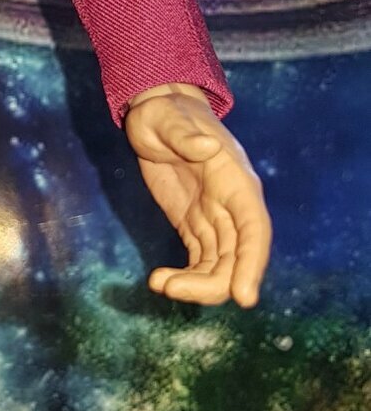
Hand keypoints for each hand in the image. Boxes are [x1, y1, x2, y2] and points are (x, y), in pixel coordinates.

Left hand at [124, 84, 270, 307]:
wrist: (156, 114)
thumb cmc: (164, 113)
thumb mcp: (168, 119)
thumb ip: (185, 134)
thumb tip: (206, 145)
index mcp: (235, 181)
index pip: (254, 228)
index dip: (253, 263)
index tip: (244, 297)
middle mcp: (232, 205)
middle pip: (236, 257)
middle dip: (214, 284)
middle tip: (173, 290)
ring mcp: (215, 218)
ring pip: (219, 266)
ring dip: (195, 285)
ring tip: (159, 283)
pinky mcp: (195, 226)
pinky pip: (201, 262)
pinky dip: (185, 278)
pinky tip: (160, 281)